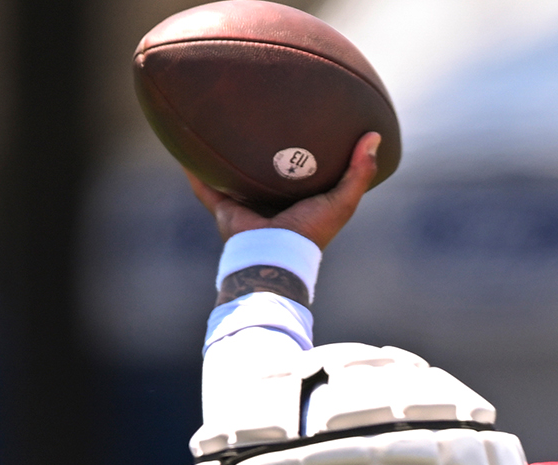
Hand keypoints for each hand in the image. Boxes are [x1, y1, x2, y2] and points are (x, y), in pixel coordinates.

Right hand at [185, 132, 380, 248]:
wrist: (276, 256)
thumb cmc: (311, 231)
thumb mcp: (342, 200)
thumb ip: (359, 172)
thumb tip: (374, 136)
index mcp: (297, 199)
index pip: (299, 168)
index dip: (300, 147)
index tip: (300, 120)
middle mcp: (269, 201)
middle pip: (261, 168)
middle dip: (257, 146)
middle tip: (256, 114)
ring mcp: (245, 205)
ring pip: (230, 174)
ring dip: (223, 154)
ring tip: (216, 122)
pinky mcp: (223, 209)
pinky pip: (203, 186)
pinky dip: (193, 170)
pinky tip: (183, 146)